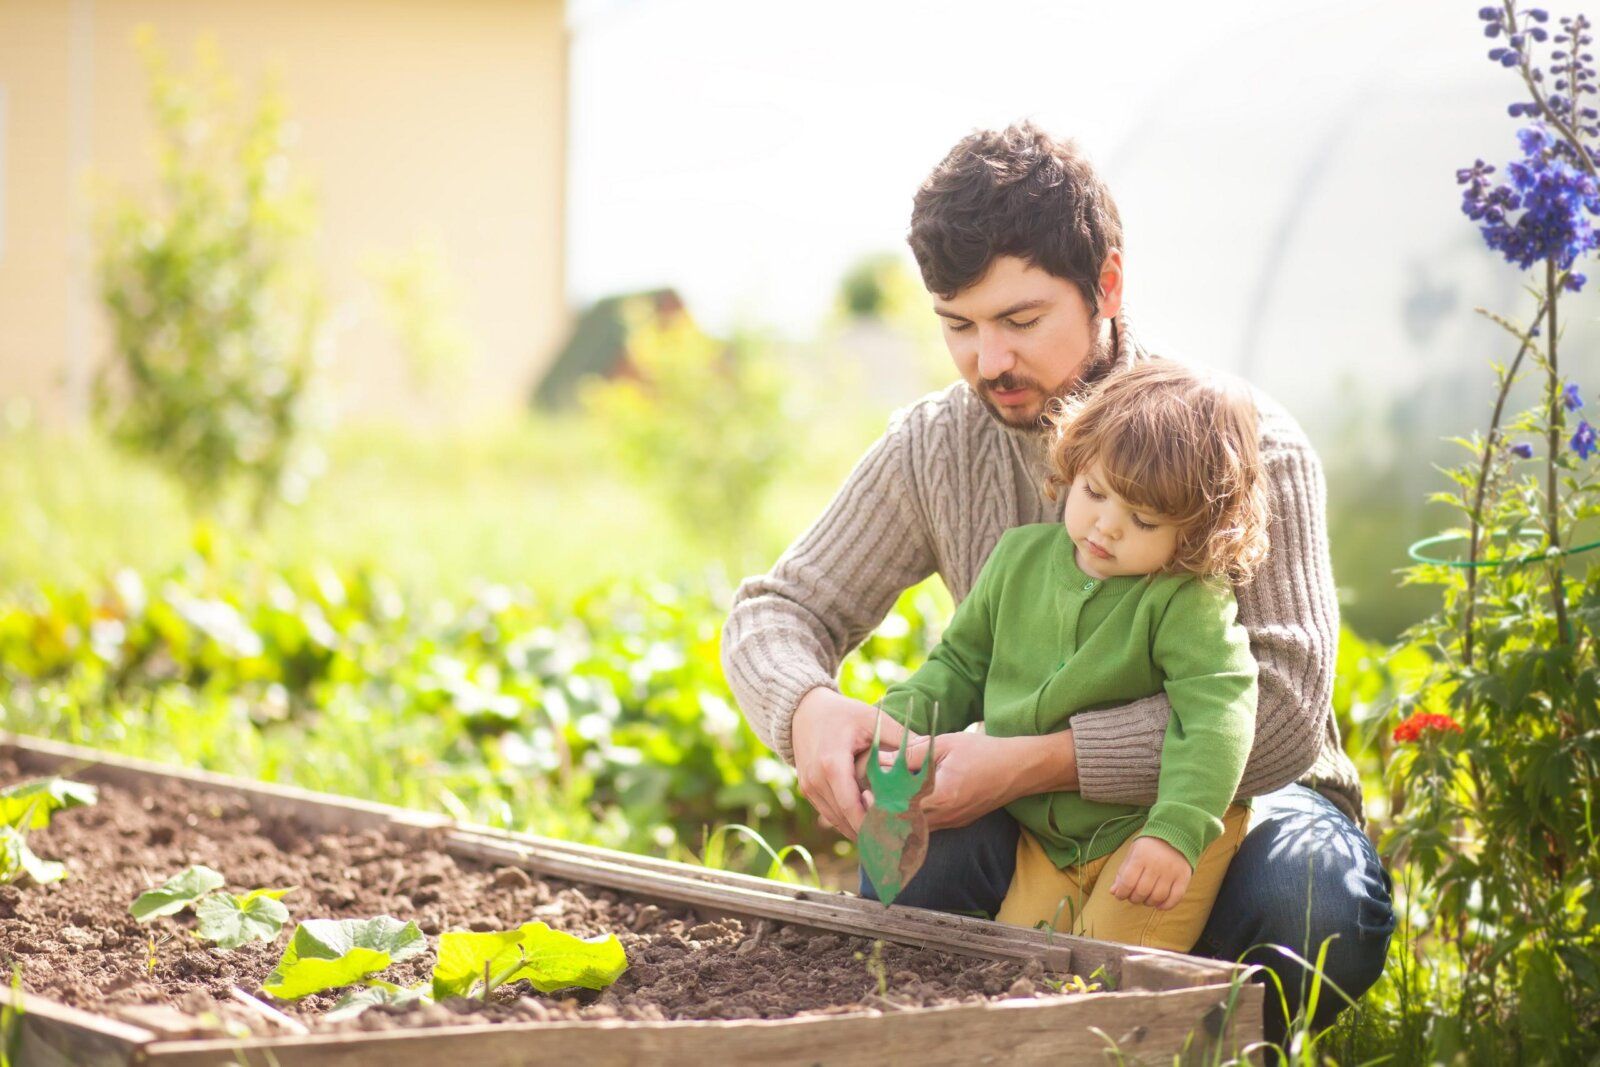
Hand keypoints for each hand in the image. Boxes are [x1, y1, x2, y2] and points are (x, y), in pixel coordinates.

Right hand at [791, 688, 910, 840]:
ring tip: (887, 840)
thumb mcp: (873, 720)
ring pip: (837, 821)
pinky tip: (869, 827)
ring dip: (859, 830)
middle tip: (897, 843)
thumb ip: (901, 737)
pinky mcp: (808, 791)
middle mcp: (817, 780)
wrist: (804, 711)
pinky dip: (848, 821)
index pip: (852, 807)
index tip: (897, 835)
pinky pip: (830, 814)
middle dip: (870, 832)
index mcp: (832, 764)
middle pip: (845, 818)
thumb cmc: (843, 714)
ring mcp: (809, 788)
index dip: (873, 825)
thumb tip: (931, 751)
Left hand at [873, 728, 1031, 831]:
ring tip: (878, 803)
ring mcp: (952, 823)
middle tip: (865, 800)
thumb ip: (912, 753)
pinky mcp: (957, 823)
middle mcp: (946, 816)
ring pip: (913, 830)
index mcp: (942, 796)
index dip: (878, 803)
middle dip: (881, 814)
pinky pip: (926, 828)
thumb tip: (881, 759)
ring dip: (895, 819)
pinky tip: (901, 807)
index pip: (900, 808)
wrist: (1019, 769)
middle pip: (902, 825)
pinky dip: (910, 820)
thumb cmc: (984, 751)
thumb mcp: (946, 744)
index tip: (864, 792)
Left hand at [1108, 837, 1191, 909]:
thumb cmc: (1148, 847)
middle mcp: (1156, 865)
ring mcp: (1171, 871)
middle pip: (1142, 891)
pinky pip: (1175, 898)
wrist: (1175, 833)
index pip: (1128, 882)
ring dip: (1148, 902)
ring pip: (1157, 897)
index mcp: (1140, 857)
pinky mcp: (1184, 877)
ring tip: (1146, 899)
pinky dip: (1166, 905)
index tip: (1120, 895)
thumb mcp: (1132, 853)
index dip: (1122, 893)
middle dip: (1134, 899)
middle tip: (1134, 897)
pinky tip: (1159, 905)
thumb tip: (1113, 892)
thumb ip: (1122, 873)